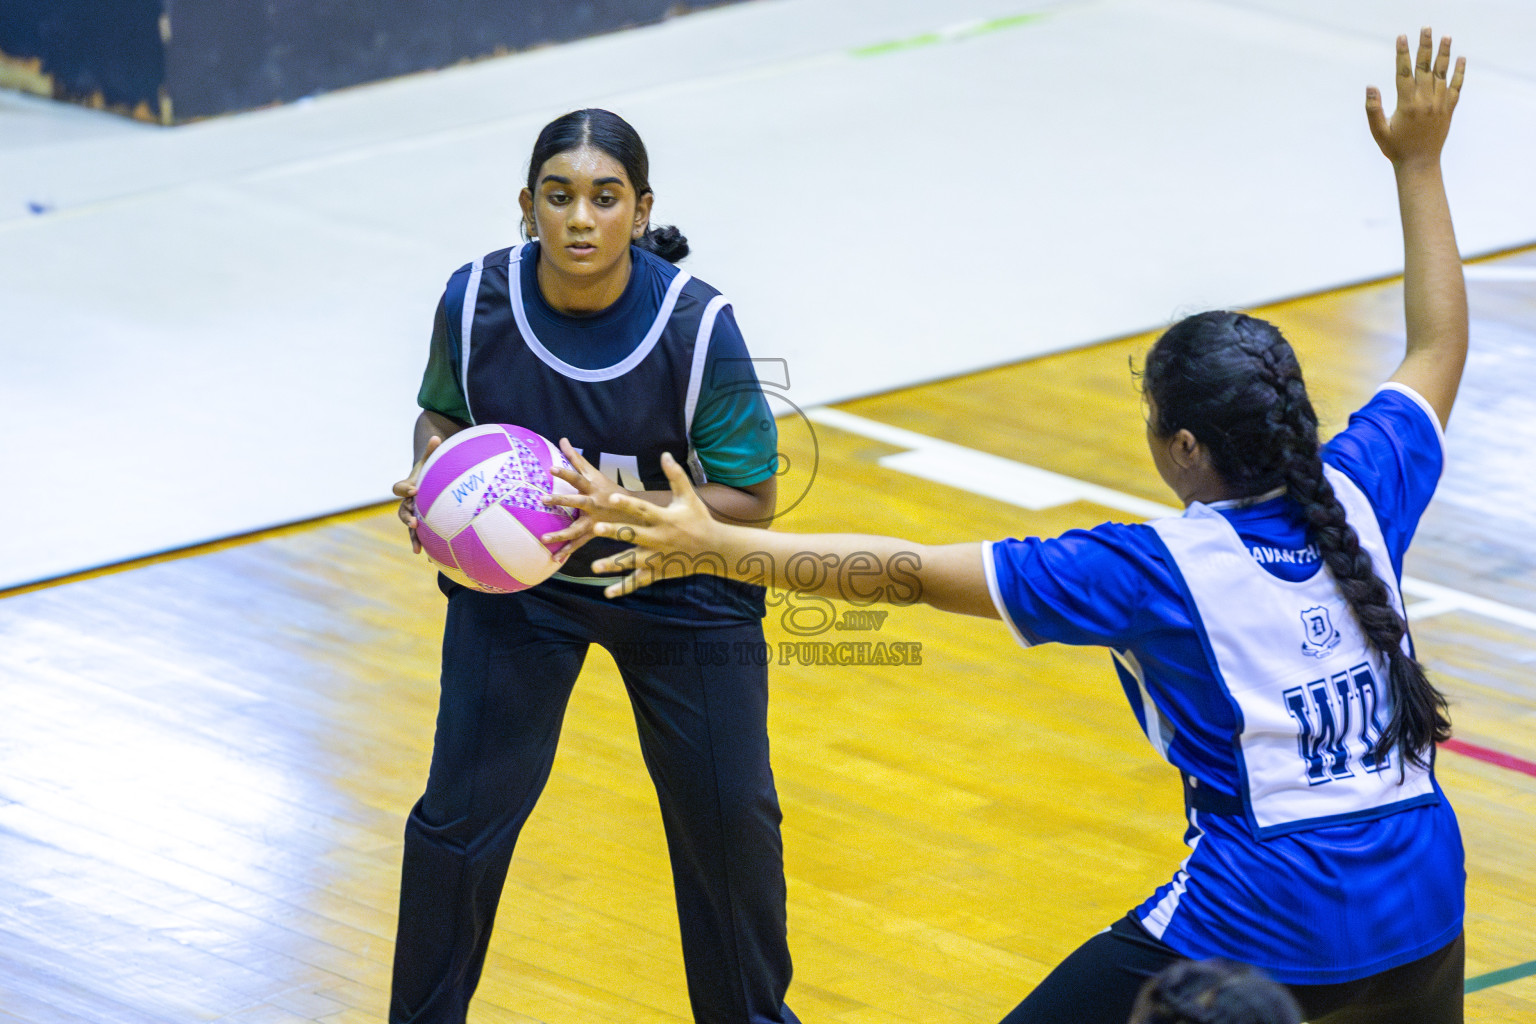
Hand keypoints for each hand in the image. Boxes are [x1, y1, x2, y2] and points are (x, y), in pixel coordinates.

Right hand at [393, 435, 441, 553]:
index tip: (415, 490)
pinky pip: (420, 536)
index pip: (399, 488)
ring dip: (413, 537)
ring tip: (418, 548)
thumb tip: (437, 436)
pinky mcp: (421, 525)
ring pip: (409, 527)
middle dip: (407, 518)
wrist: (426, 485)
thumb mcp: (430, 462)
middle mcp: (406, 503)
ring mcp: (412, 515)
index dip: (405, 489)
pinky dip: (425, 546)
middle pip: (402, 511)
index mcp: (407, 487)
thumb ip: (432, 451)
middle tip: (415, 522)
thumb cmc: (429, 472)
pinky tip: (432, 559)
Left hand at [539, 438, 636, 559]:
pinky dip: (567, 550)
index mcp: (593, 487)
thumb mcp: (595, 472)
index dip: (565, 471)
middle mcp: (593, 504)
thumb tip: (562, 439)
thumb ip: (576, 458)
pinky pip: (579, 543)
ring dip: (560, 534)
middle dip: (561, 500)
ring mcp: (594, 520)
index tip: (551, 468)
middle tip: (543, 499)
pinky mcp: (593, 533)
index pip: (577, 477)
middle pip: (577, 501)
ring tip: (543, 539)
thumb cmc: (608, 488)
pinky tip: (555, 558)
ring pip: (576, 528)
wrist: (634, 511)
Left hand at [587, 452, 723, 597]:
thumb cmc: (699, 519)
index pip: (643, 509)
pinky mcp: (658, 571)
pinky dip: (623, 588)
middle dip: (614, 533)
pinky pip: (639, 581)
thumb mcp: (688, 497)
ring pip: (632, 561)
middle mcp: (659, 538)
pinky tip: (607, 593)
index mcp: (664, 518)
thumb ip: (676, 476)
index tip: (612, 498)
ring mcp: (658, 557)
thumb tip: (665, 454)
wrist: (714, 548)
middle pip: (633, 535)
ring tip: (595, 566)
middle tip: (596, 528)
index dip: (628, 504)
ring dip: (614, 564)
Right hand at [1366, 29, 1464, 168]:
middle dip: (1425, 47)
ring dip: (1444, 54)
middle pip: (1425, 68)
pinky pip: (1456, 87)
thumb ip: (1373, 109)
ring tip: (1446, 37)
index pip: (1404, 73)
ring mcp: (1439, 104)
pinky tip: (1460, 59)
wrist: (1420, 163)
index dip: (1402, 54)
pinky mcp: (1448, 109)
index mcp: (1407, 104)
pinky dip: (1459, 73)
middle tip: (1426, 29)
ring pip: (1442, 74)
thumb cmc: (1396, 148)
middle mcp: (1425, 101)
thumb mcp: (1378, 131)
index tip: (1401, 38)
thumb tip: (1370, 87)